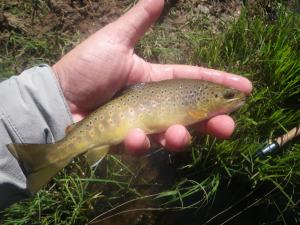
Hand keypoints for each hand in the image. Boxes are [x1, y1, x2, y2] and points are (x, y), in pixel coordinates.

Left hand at [52, 0, 251, 153]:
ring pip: (172, 135)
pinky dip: (142, 142)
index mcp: (156, 79)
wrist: (58, 96)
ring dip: (180, 137)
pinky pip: (143, 145)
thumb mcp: (116, 39)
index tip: (245, 88)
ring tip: (178, 135)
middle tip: (229, 126)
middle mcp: (154, 103)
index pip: (194, 80)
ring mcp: (142, 124)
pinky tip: (135, 136)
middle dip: (214, 122)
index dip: (219, 83)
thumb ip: (139, 20)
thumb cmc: (86, 67)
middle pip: (192, 115)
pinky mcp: (127, 141)